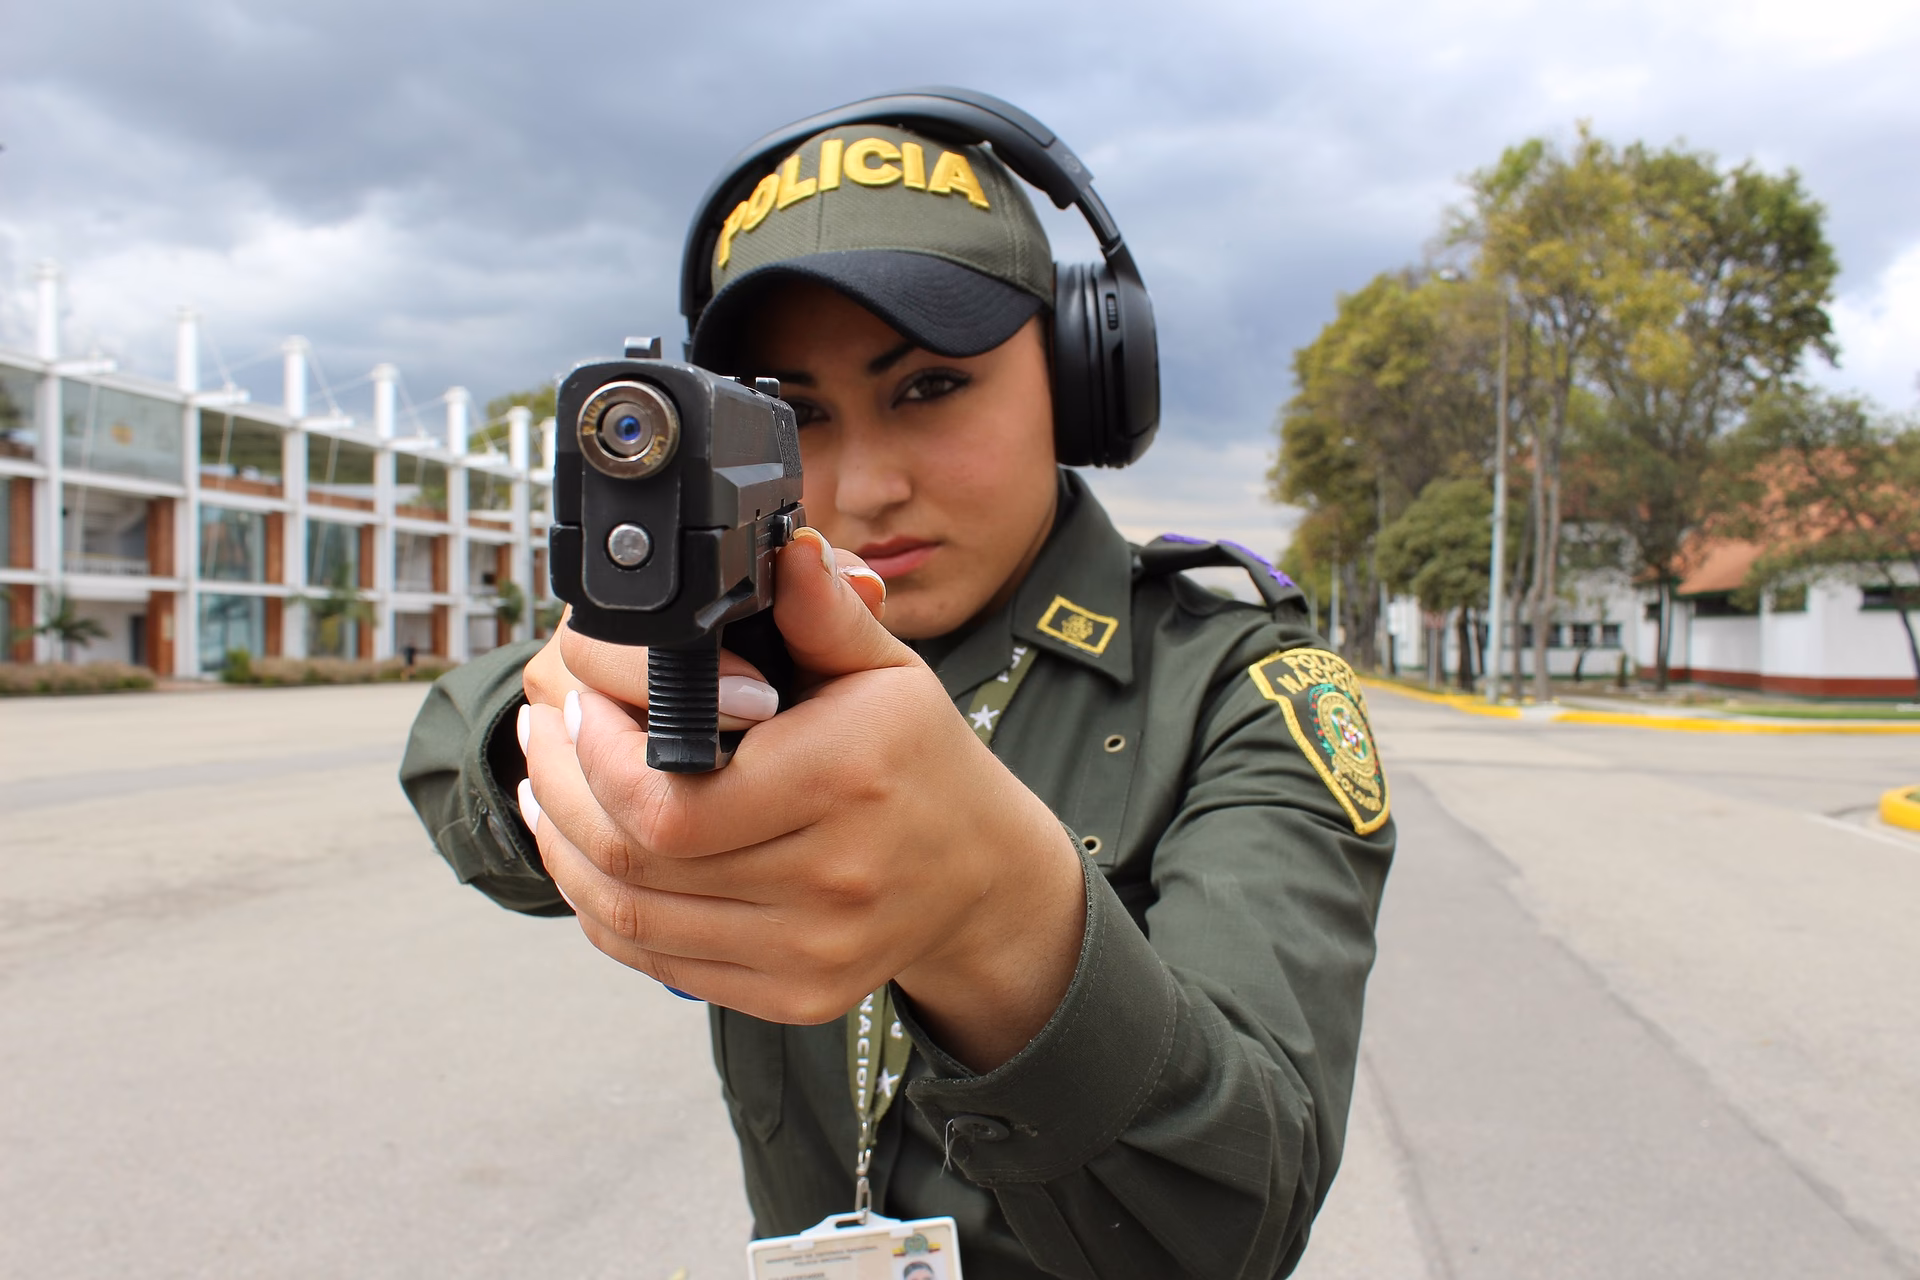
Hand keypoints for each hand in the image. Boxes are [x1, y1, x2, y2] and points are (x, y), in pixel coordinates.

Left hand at [520, 529, 1085, 1069]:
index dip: (594, 757)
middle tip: (540, 741)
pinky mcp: (796, 992)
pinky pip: (662, 961)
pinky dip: (605, 911)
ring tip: (546, 793)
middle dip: (563, 794)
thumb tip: (789, 546)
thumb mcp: (887, 672)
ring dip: (566, 853)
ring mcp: (812, 948)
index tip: (576, 706)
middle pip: (635, 860)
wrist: (981, 873)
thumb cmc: (920, 758)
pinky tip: (586, 858)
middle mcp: (831, 877)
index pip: (666, 799)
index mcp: (844, 779)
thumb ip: (824, 612)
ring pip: (633, 919)